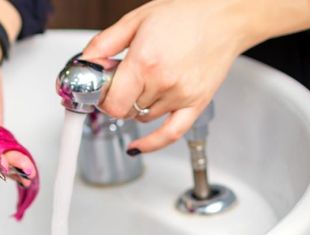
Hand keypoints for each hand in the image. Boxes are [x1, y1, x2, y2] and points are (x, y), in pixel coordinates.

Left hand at [82, 0, 309, 153]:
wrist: (224, 16)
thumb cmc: (185, 14)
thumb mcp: (135, 20)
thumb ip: (104, 43)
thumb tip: (85, 62)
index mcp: (145, 62)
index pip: (111, 101)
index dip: (101, 97)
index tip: (102, 88)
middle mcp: (163, 82)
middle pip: (125, 110)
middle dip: (118, 97)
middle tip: (124, 80)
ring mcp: (181, 96)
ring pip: (143, 118)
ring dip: (137, 106)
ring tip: (146, 82)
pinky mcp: (197, 103)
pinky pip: (170, 134)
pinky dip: (151, 144)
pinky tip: (136, 147)